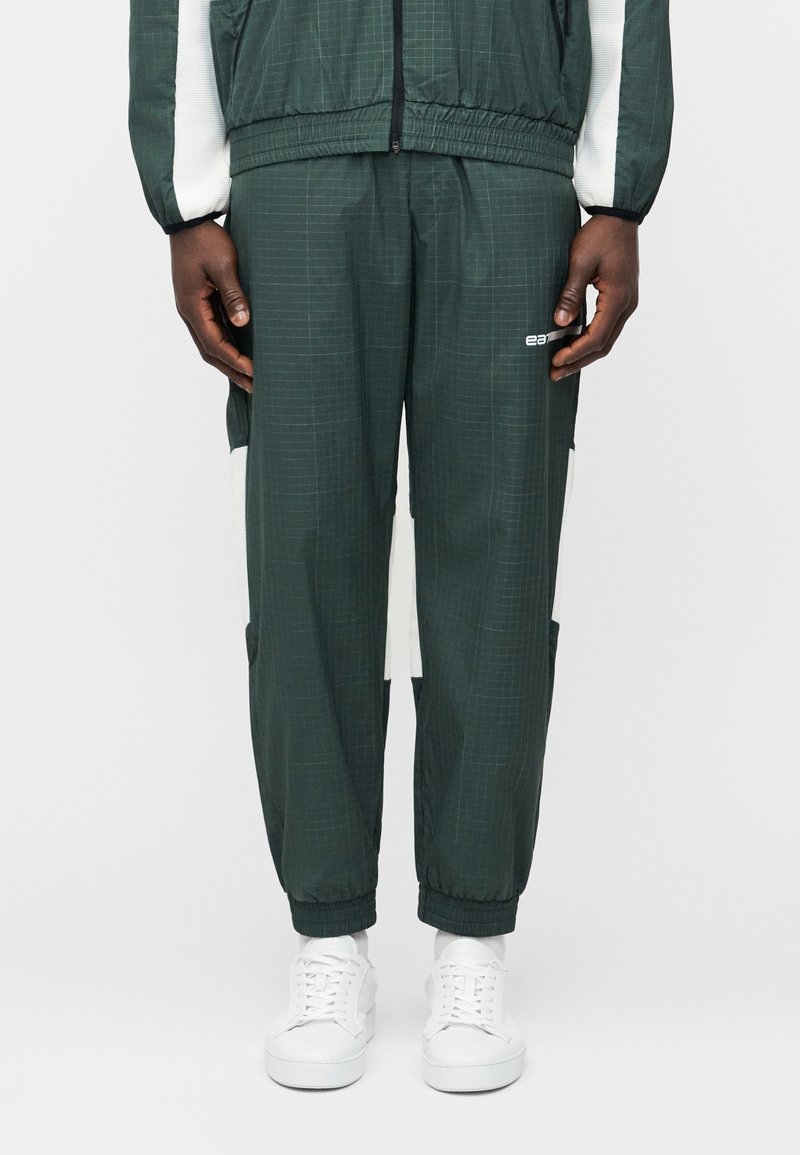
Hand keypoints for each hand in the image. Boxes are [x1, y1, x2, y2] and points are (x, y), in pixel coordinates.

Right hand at [170, 220, 253, 393]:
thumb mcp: (224, 265)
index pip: (214, 343)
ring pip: (210, 343)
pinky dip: (226, 346)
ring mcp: (193, 308)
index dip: (234, 360)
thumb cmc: (206, 239)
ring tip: (249, 377)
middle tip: (254, 387)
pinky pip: (212, 330)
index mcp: (192, 306)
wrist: (189, 221)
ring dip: (229, 361)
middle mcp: (189, 312)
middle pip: (210, 351)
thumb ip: (233, 295)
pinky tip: (240, 353)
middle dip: (231, 370)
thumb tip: (243, 323)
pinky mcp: (199, 302)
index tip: (254, 372)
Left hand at [550, 214, 638, 380]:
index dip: (575, 353)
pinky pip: (607, 328)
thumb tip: (559, 323)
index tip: (555, 362)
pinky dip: (590, 340)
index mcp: (618, 298)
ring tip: (562, 366)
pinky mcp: (622, 299)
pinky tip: (573, 345)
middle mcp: (627, 305)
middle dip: (578, 361)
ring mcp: (627, 303)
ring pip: (606, 339)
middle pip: (603, 345)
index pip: (596, 337)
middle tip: (554, 374)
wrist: (618, 216)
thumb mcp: (580, 262)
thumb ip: (570, 294)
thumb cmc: (599, 234)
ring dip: (584, 354)